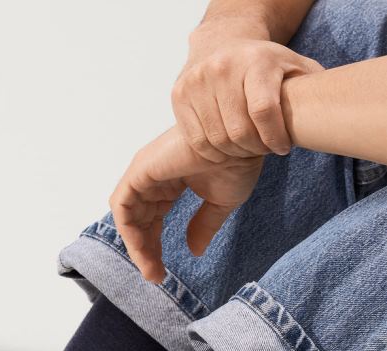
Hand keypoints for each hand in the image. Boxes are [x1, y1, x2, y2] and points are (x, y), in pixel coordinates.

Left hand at [109, 126, 263, 281]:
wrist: (243, 139)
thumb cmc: (238, 161)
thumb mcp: (219, 202)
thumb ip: (203, 226)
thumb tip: (195, 251)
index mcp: (169, 181)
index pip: (152, 219)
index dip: (154, 246)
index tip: (163, 272)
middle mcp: (153, 177)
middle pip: (138, 221)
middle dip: (144, 252)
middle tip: (156, 276)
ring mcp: (144, 172)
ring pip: (128, 217)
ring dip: (136, 247)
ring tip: (151, 271)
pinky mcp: (140, 170)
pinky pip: (123, 207)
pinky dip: (128, 231)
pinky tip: (142, 251)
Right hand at [173, 37, 322, 158]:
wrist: (220, 42)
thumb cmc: (261, 62)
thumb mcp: (291, 65)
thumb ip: (310, 87)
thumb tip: (326, 111)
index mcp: (255, 61)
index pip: (263, 111)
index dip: (274, 138)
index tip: (281, 148)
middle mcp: (222, 68)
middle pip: (238, 131)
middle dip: (254, 149)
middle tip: (262, 150)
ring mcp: (197, 82)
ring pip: (216, 139)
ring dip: (233, 153)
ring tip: (245, 149)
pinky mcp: (179, 96)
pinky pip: (197, 139)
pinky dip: (212, 152)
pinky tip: (225, 148)